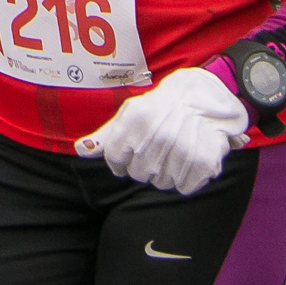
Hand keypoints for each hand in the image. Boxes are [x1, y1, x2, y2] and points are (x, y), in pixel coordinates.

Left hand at [75, 66, 247, 195]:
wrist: (201, 98)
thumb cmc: (159, 108)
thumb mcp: (130, 114)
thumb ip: (106, 136)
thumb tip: (82, 149)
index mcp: (136, 119)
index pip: (115, 159)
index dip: (120, 160)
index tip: (131, 152)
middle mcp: (158, 134)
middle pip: (138, 174)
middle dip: (144, 166)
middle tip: (156, 149)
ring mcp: (182, 148)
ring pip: (161, 183)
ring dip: (166, 173)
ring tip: (173, 152)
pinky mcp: (204, 161)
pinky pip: (185, 187)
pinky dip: (186, 179)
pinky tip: (188, 160)